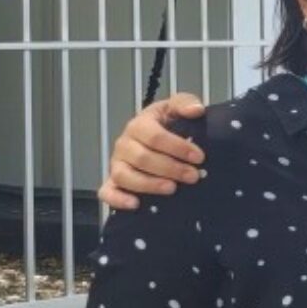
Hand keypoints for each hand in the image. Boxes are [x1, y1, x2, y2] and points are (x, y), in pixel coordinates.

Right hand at [97, 94, 207, 211]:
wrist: (158, 137)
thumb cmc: (167, 123)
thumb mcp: (175, 108)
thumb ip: (185, 103)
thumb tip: (196, 110)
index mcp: (139, 125)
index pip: (155, 137)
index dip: (178, 147)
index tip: (200, 157)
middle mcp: (124, 144)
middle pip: (143, 158)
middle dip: (170, 168)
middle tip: (193, 177)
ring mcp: (116, 164)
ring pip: (125, 176)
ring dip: (149, 184)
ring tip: (172, 188)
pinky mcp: (112, 182)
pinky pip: (107, 192)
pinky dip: (118, 199)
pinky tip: (135, 204)